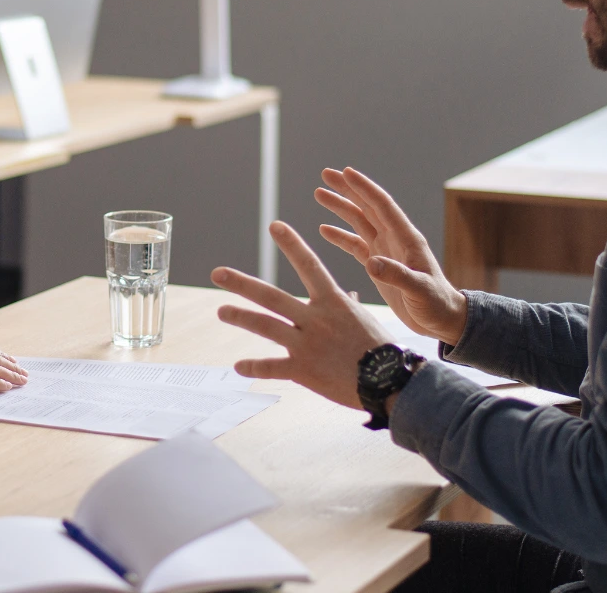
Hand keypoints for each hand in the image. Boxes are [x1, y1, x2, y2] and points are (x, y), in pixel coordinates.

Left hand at [211, 221, 397, 409]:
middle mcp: (315, 319)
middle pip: (271, 296)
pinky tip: (237, 367)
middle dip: (241, 283)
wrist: (390, 381)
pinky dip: (254, 367)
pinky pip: (272, 367)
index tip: (275, 225)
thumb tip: (349, 297)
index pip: (309, 264)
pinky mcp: (303, 370)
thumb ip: (349, 306)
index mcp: (332, 302)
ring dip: (240, 317)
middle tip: (217, 273)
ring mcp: (306, 344)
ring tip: (221, 311)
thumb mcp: (364, 320)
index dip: (292, 244)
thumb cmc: (380, 349)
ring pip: (265, 326)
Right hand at [315, 167, 467, 345]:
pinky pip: (355, 245)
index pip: (382, 206)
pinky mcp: (378, 265)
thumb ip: (397, 275)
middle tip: (326, 174)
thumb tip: (371, 263)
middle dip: (347, 189)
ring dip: (340, 207)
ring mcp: (385, 251)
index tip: (346, 172)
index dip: (364, 188)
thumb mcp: (419, 290)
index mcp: (406, 238)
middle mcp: (394, 239)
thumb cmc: (436, 303)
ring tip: (319, 194)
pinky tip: (324, 229)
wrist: (442, 319)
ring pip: (359, 222)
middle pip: (367, 207)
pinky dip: (340, 236)